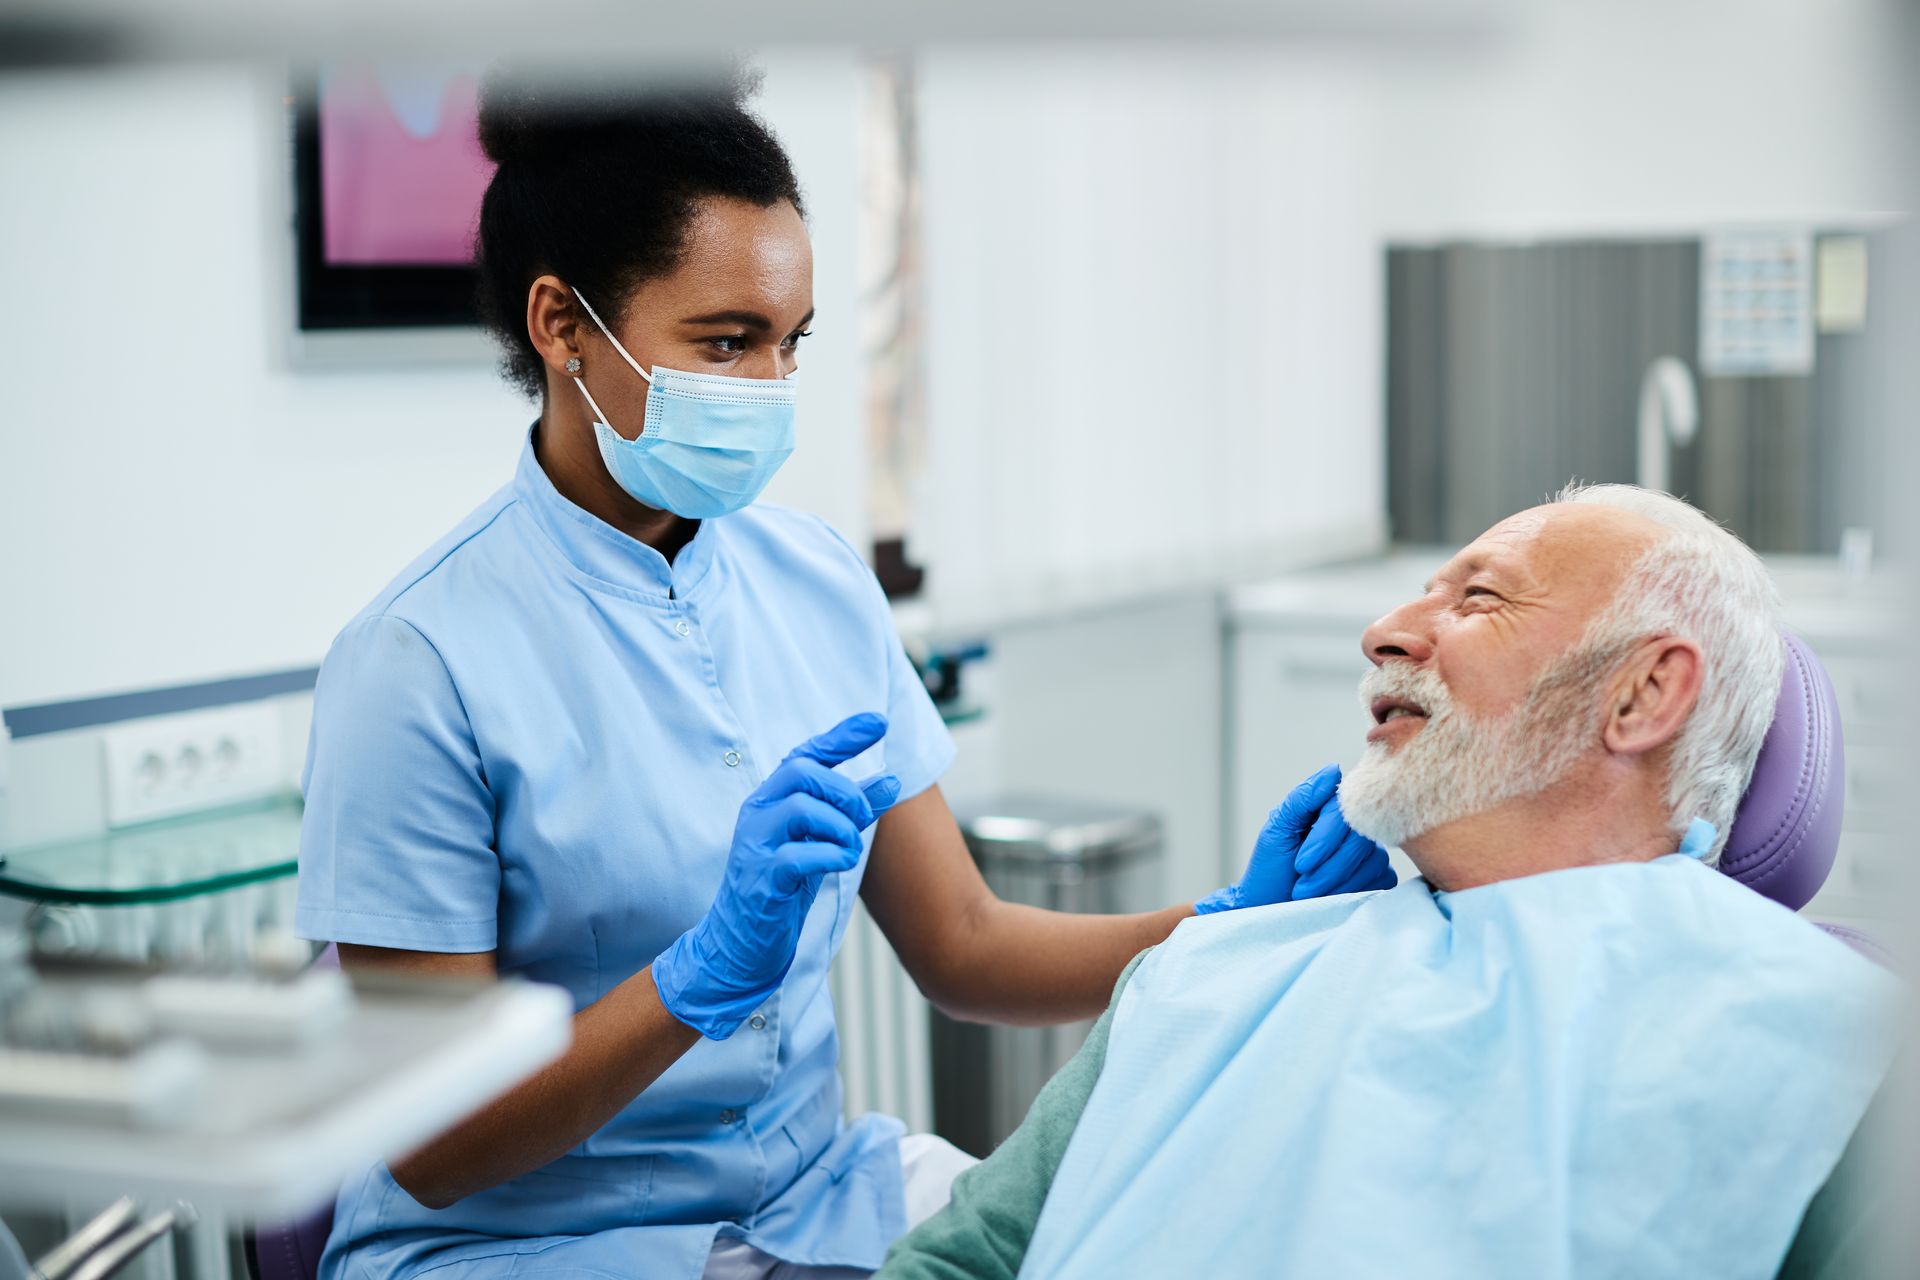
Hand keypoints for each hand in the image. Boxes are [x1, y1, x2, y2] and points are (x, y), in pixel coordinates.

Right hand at [654, 713, 901, 1038]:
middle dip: (845, 790)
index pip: (806, 753)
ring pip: (802, 808)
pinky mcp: (760, 878)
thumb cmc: (782, 884)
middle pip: (803, 772)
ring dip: (842, 829)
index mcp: (772, 798)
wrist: (741, 941)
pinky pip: (799, 855)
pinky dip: (831, 856)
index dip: (843, 736)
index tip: (878, 723)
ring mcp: (755, 844)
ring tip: (849, 851)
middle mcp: (758, 812)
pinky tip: (840, 864)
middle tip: (863, 817)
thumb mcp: (822, 839)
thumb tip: (892, 778)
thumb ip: (853, 809)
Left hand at [1195, 764, 1395, 914]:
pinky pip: (1382, 880)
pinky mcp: (1380, 877)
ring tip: (1309, 895)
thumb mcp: (1277, 831)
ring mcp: (1371, 851)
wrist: (1273, 908)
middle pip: (1360, 838)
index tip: (1300, 864)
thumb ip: (1303, 798)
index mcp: (1330, 808)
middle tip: (1300, 887)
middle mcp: (1355, 827)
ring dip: (1337, 884)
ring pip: (1374, 861)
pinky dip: (1354, 892)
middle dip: (1329, 868)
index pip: (1344, 810)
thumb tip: (1334, 769)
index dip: (1325, 837)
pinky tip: (1333, 899)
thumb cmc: (1270, 868)